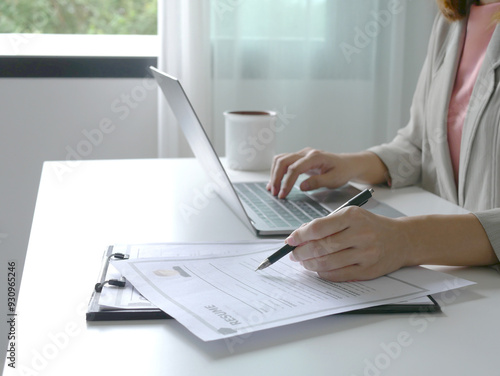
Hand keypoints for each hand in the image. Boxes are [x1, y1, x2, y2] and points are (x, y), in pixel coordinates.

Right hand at [266, 148, 352, 198]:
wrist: (347, 164)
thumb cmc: (342, 171)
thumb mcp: (334, 179)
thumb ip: (318, 182)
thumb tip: (302, 186)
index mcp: (315, 157)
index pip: (295, 168)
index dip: (287, 182)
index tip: (283, 194)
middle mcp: (306, 153)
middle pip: (283, 161)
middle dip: (276, 178)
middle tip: (275, 193)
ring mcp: (302, 154)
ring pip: (281, 160)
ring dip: (275, 174)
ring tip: (273, 189)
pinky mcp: (300, 158)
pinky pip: (284, 162)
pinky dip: (277, 171)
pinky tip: (275, 182)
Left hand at [285, 206, 408, 281]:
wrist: (401, 240)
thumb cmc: (371, 226)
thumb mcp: (350, 215)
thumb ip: (326, 223)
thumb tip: (300, 234)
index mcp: (353, 216)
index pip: (318, 228)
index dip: (300, 236)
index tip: (290, 240)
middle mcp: (360, 234)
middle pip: (321, 247)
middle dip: (302, 252)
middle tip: (293, 254)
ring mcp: (365, 254)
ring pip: (328, 262)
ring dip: (310, 264)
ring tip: (303, 262)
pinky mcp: (367, 270)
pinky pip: (338, 275)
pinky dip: (323, 273)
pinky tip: (317, 269)